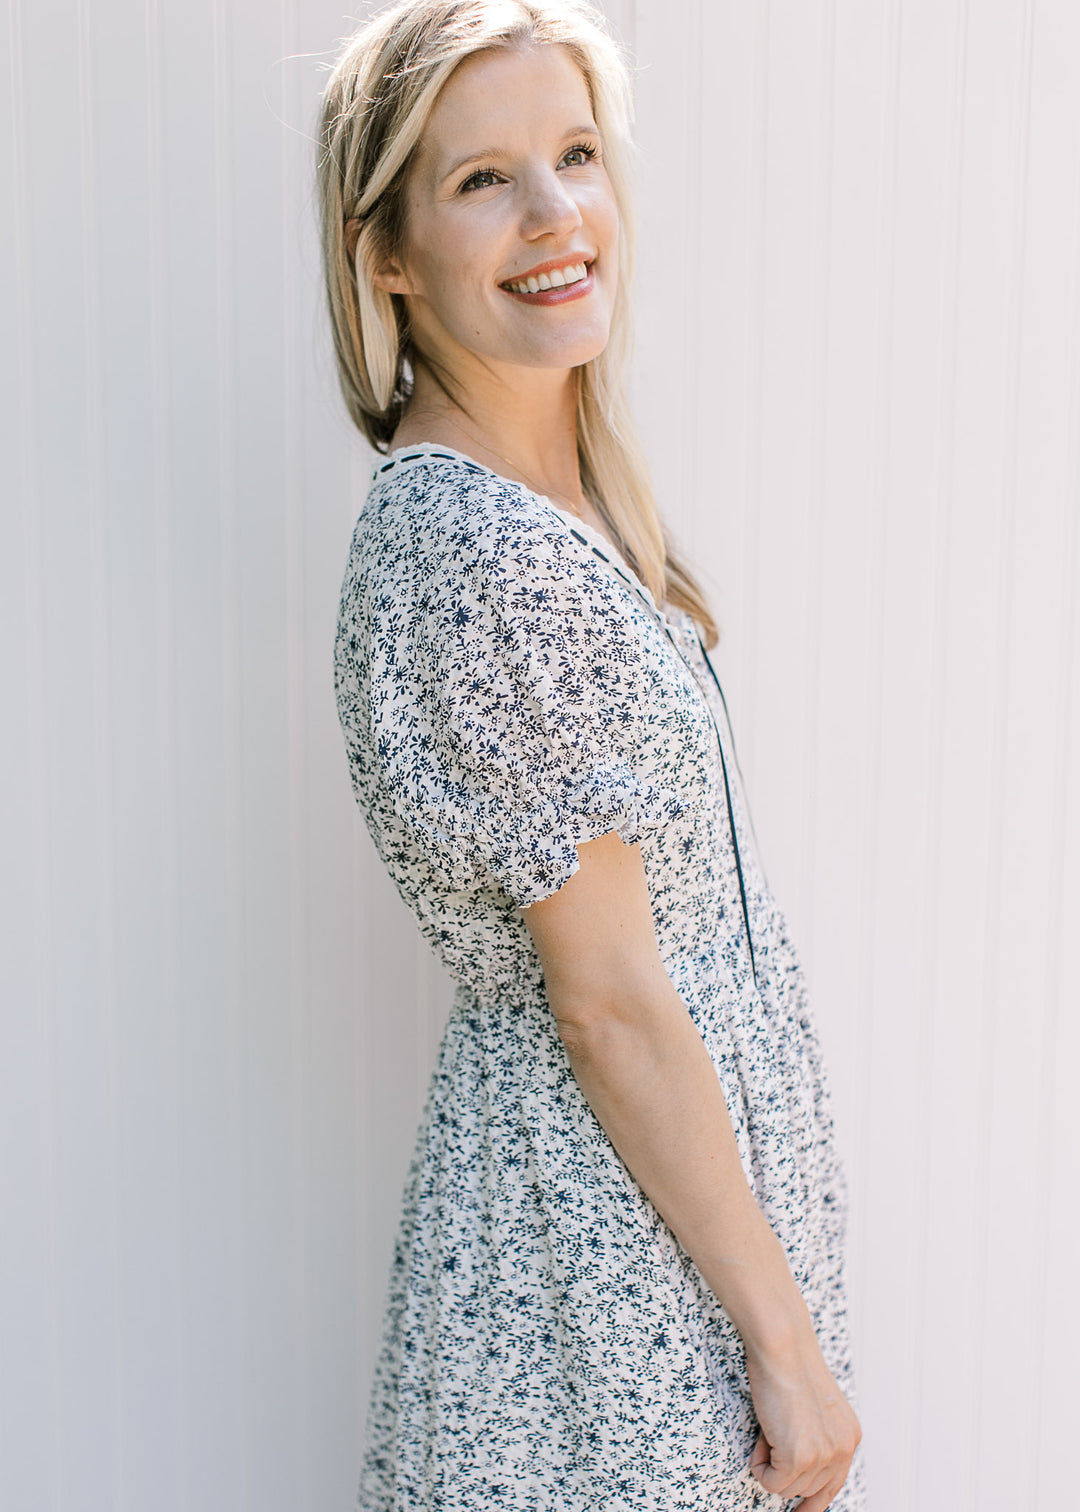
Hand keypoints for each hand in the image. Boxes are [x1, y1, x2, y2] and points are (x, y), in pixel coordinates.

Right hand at [744, 1333, 860, 1511]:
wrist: (783, 1347)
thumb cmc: (789, 1366)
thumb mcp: (815, 1407)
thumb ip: (817, 1436)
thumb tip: (799, 1469)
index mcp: (848, 1436)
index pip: (833, 1485)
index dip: (814, 1503)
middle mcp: (843, 1449)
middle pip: (807, 1490)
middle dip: (783, 1469)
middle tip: (772, 1435)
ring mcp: (824, 1455)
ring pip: (787, 1489)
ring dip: (770, 1464)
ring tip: (770, 1428)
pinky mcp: (801, 1457)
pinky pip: (771, 1482)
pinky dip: (759, 1464)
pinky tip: (763, 1434)